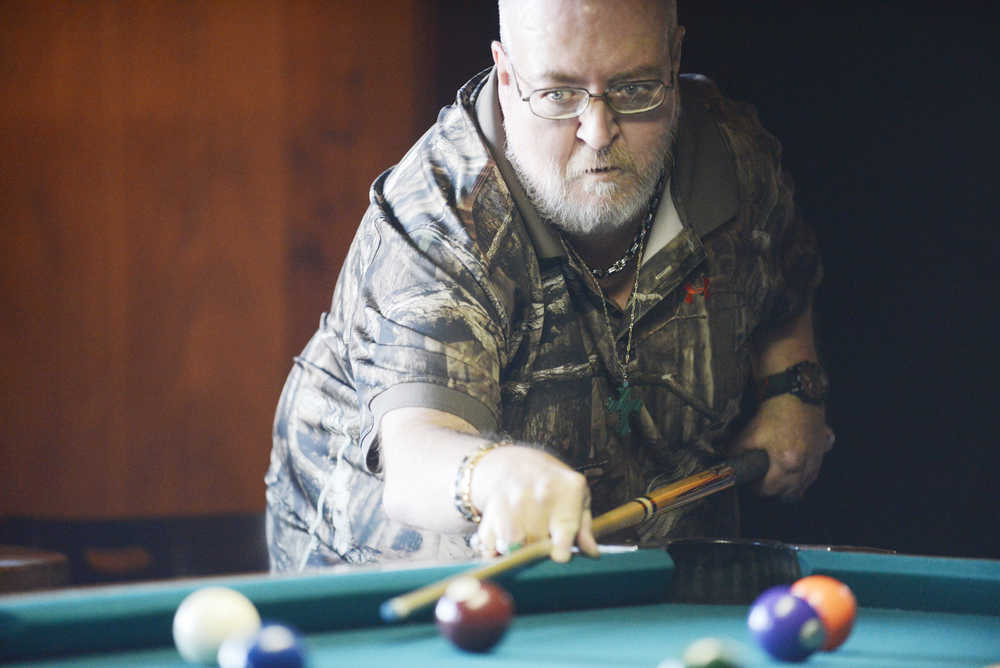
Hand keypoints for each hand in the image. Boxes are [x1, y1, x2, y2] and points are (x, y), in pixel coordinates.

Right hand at [470, 446, 600, 562]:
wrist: (513, 462)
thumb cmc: (551, 485)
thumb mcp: (576, 497)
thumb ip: (584, 526)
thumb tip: (592, 553)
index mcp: (566, 492)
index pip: (564, 532)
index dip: (561, 551)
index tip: (559, 556)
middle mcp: (539, 494)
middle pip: (537, 543)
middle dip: (539, 552)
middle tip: (541, 547)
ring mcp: (512, 500)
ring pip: (511, 544)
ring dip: (515, 551)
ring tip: (524, 543)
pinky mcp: (491, 509)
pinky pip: (490, 542)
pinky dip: (495, 550)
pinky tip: (504, 542)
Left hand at [730, 394, 832, 499]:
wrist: (796, 395)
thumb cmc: (774, 414)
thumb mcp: (748, 434)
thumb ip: (737, 452)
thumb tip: (729, 464)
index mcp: (787, 463)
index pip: (769, 490)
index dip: (756, 487)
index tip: (751, 482)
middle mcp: (805, 465)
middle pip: (788, 494)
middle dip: (773, 490)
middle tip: (763, 480)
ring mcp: (817, 460)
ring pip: (803, 487)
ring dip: (790, 487)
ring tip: (777, 477)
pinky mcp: (823, 452)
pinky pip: (813, 474)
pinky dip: (803, 476)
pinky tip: (794, 468)